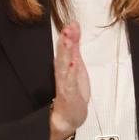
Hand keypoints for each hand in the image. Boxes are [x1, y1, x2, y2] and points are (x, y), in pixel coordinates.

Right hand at [51, 22, 88, 139]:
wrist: (68, 116)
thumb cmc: (72, 89)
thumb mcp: (76, 63)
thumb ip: (74, 46)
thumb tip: (74, 26)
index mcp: (64, 65)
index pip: (64, 49)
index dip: (67, 36)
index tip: (71, 24)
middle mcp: (62, 73)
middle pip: (62, 56)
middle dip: (64, 43)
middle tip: (67, 30)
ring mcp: (65, 84)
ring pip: (63, 67)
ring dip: (65, 54)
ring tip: (67, 42)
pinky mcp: (69, 94)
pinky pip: (69, 83)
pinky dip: (71, 74)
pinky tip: (73, 64)